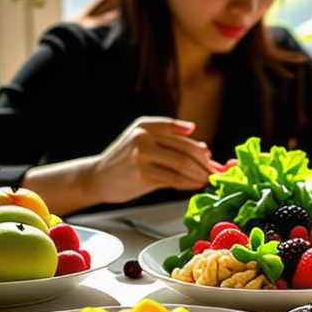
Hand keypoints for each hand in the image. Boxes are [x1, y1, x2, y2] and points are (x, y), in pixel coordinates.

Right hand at [87, 117, 222, 203]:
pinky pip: (173, 180)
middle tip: (214, 172)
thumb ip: (170, 137)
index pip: (181, 135)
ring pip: (182, 165)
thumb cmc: (122, 160)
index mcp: (145, 126)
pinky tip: (195, 185)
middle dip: (204, 163)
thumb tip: (204, 146)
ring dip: (199, 174)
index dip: (200, 148)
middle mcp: (143, 138)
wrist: (97, 177)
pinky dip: (188, 183)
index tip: (211, 158)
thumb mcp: (141, 138)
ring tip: (207, 179)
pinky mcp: (143, 176)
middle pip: (185, 150)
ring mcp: (142, 157)